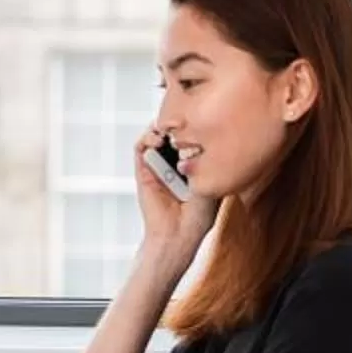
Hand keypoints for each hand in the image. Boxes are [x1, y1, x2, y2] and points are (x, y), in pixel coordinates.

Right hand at [132, 126, 217, 262]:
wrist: (179, 234)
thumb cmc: (199, 215)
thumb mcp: (210, 182)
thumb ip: (203, 160)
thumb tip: (196, 139)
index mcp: (192, 164)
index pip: (191, 135)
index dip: (194, 124)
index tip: (202, 119)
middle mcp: (174, 162)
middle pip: (173, 131)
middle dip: (177, 121)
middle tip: (184, 118)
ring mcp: (158, 165)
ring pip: (155, 134)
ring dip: (161, 126)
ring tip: (169, 129)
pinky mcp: (143, 171)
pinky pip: (141, 148)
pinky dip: (146, 138)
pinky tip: (157, 139)